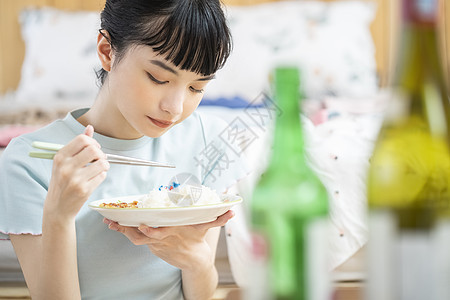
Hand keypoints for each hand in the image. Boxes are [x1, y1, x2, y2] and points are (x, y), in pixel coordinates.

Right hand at [45, 125, 109, 219]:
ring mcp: (75, 179)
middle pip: (94, 150)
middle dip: (101, 154)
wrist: (58, 207)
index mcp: (60, 157)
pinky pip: (102, 176)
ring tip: (99, 169)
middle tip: (99, 160)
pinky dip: (102, 176)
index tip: (94, 149)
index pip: (82, 139)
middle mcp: (66, 167)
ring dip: (105, 165)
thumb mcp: (65, 162)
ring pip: (102, 163)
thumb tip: (90, 128)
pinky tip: (94, 179)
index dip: (93, 142)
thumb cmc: (62, 181)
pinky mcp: (84, 190)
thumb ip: (78, 144)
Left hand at [104, 210, 234, 269]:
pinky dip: (123, 231)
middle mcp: (163, 239)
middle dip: (131, 230)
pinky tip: (112, 224)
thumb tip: (232, 210)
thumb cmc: (197, 240)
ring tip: (110, 221)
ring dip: (122, 230)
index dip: (151, 231)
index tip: (143, 225)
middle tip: (117, 223)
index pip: (161, 233)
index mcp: (175, 233)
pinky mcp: (150, 244)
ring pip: (136, 238)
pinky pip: (134, 237)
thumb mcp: (207, 229)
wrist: (194, 261)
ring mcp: (155, 243)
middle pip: (143, 236)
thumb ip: (219, 219)